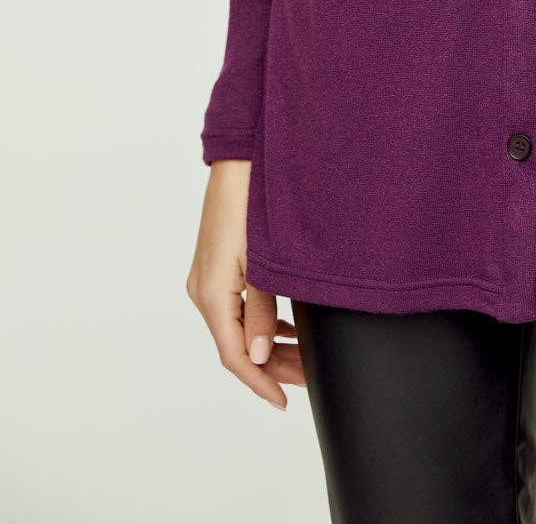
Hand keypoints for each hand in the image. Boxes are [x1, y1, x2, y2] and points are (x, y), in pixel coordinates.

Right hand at [186, 159, 305, 409]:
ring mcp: (208, 278)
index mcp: (211, 293)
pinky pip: (237, 308)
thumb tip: (260, 356)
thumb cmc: (252, 203)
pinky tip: (287, 329)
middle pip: (236, 344)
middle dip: (271, 367)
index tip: (285, 401)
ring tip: (303, 359)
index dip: (261, 382)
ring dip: (268, 346)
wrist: (240, 160)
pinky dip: (261, 323)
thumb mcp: (263, 262)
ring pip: (237, 327)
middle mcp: (203, 290)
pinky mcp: (217, 266)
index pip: (234, 355)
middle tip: (307, 380)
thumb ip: (261, 311)